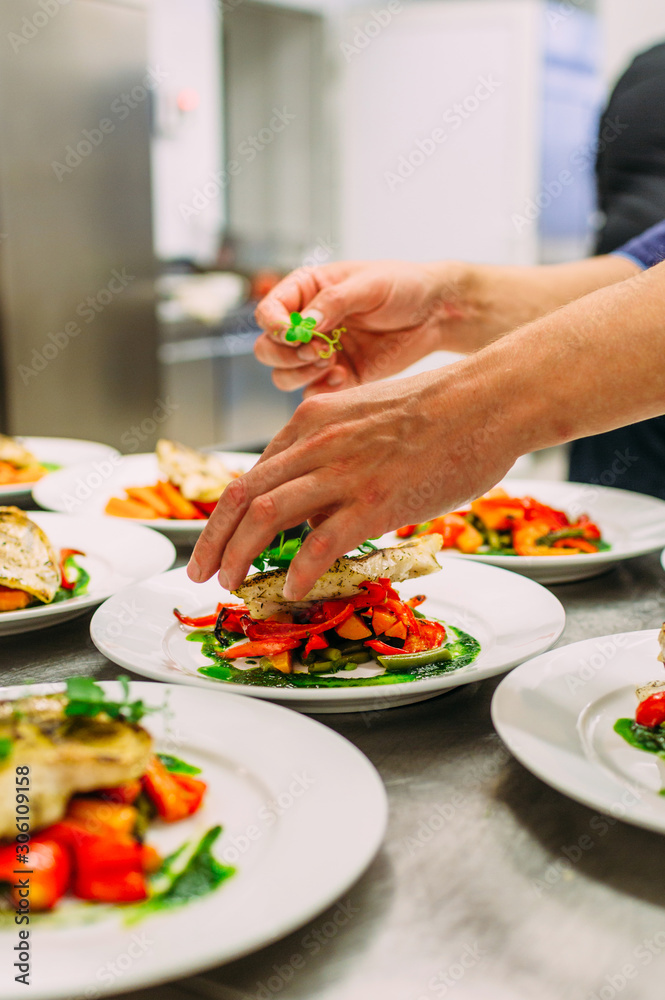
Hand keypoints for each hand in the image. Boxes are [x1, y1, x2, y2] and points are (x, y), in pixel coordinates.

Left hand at [187, 364, 519, 599]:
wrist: (487, 400)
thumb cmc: (440, 411)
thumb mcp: (367, 419)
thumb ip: (334, 456)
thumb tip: (319, 505)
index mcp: (312, 420)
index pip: (252, 473)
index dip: (227, 513)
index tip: (219, 539)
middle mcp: (316, 443)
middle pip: (243, 495)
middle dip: (213, 539)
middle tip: (201, 572)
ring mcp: (343, 472)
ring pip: (266, 516)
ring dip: (239, 555)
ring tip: (231, 584)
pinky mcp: (374, 501)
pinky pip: (320, 543)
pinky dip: (298, 571)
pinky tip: (292, 589)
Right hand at [253, 259, 467, 394]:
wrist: (434, 314)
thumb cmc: (402, 286)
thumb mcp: (369, 284)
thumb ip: (334, 302)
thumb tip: (305, 324)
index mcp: (306, 292)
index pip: (268, 312)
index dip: (274, 325)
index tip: (295, 332)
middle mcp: (306, 324)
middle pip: (267, 349)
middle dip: (287, 354)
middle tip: (320, 350)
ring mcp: (320, 353)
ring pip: (283, 375)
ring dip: (300, 374)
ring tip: (332, 361)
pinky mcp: (338, 377)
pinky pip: (312, 393)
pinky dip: (321, 390)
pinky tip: (344, 377)